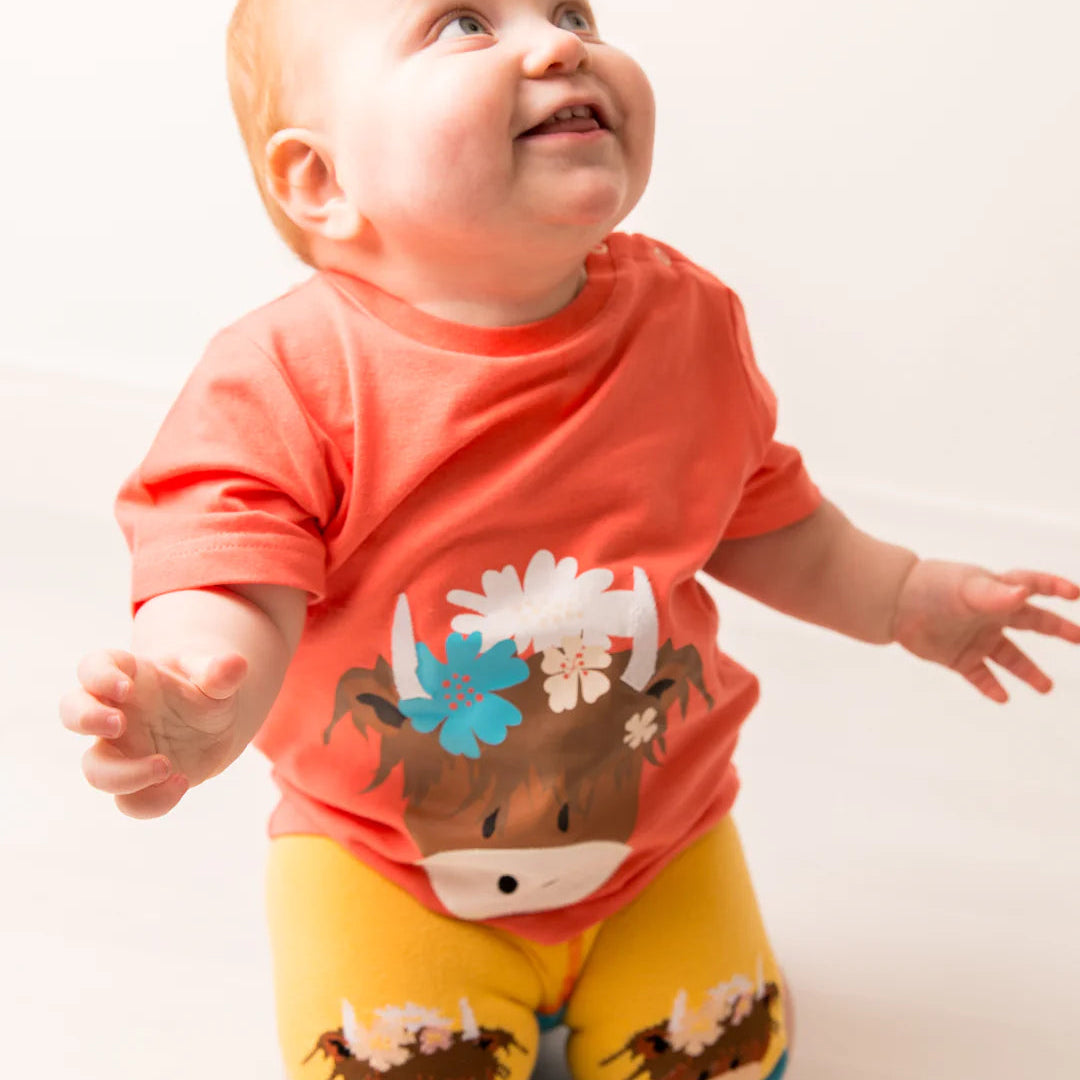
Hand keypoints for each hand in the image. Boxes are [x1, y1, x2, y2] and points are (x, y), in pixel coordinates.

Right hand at [60, 649, 248, 818]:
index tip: (124, 686)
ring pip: (94, 768)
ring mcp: (120, 750)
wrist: (215, 725)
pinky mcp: (135, 782)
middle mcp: (115, 713)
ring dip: (121, 774)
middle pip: (72, 711)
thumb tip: (237, 663)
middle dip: (86, 718)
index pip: (93, 666)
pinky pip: (128, 801)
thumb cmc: (205, 691)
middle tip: (118, 723)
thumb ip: (221, 673)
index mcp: (129, 676)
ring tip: (165, 765)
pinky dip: (151, 800)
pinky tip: (182, 783)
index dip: (99, 675)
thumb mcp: (217, 679)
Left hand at [891, 560, 1079, 701]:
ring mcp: (975, 637)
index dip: (1053, 587)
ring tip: (1047, 687)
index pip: (1032, 586)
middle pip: (1033, 623)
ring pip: (1009, 656)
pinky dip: (991, 687)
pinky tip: (1003, 698)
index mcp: (996, 593)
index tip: (1074, 593)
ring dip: (1028, 671)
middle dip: (1058, 629)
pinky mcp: (957, 657)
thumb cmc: (931, 587)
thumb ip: (995, 594)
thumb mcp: (966, 589)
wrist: (892, 604)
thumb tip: (1024, 592)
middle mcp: (990, 616)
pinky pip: (980, 675)